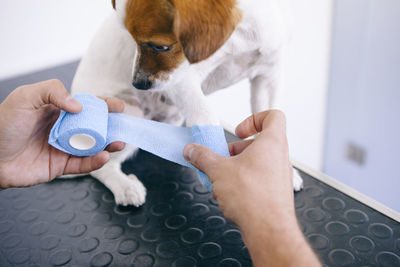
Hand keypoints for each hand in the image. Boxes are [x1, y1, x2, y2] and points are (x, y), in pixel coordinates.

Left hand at [0, 79, 124, 188]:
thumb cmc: (4, 125)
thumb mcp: (25, 97)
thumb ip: (52, 92)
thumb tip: (79, 106)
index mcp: (58, 111)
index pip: (87, 107)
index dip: (103, 106)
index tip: (118, 107)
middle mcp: (64, 129)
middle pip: (94, 127)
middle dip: (111, 127)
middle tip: (122, 128)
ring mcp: (64, 148)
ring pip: (92, 147)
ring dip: (108, 145)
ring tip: (118, 144)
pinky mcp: (61, 166)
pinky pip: (82, 165)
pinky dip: (95, 162)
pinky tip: (103, 157)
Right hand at [184, 110, 293, 227]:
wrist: (268, 230)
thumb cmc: (252, 197)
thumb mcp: (218, 170)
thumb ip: (203, 157)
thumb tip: (192, 150)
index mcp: (272, 143)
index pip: (273, 116)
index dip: (254, 118)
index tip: (238, 132)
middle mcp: (280, 158)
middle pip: (259, 142)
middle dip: (236, 149)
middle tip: (221, 158)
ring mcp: (279, 176)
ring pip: (257, 163)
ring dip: (236, 167)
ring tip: (220, 178)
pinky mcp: (275, 192)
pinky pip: (258, 179)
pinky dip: (242, 182)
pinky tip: (226, 194)